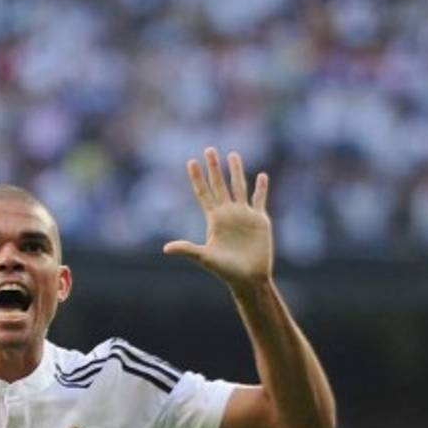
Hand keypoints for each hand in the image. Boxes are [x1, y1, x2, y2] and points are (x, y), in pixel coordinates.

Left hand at [164, 147, 272, 290]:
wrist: (248, 278)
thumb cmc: (225, 271)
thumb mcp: (204, 257)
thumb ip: (187, 250)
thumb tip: (166, 249)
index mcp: (214, 219)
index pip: (203, 193)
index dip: (197, 178)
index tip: (191, 161)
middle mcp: (228, 214)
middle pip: (219, 185)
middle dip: (214, 168)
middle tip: (209, 149)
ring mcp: (244, 215)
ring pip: (239, 187)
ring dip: (236, 171)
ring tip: (233, 154)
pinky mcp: (260, 220)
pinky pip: (260, 200)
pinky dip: (261, 188)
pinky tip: (262, 176)